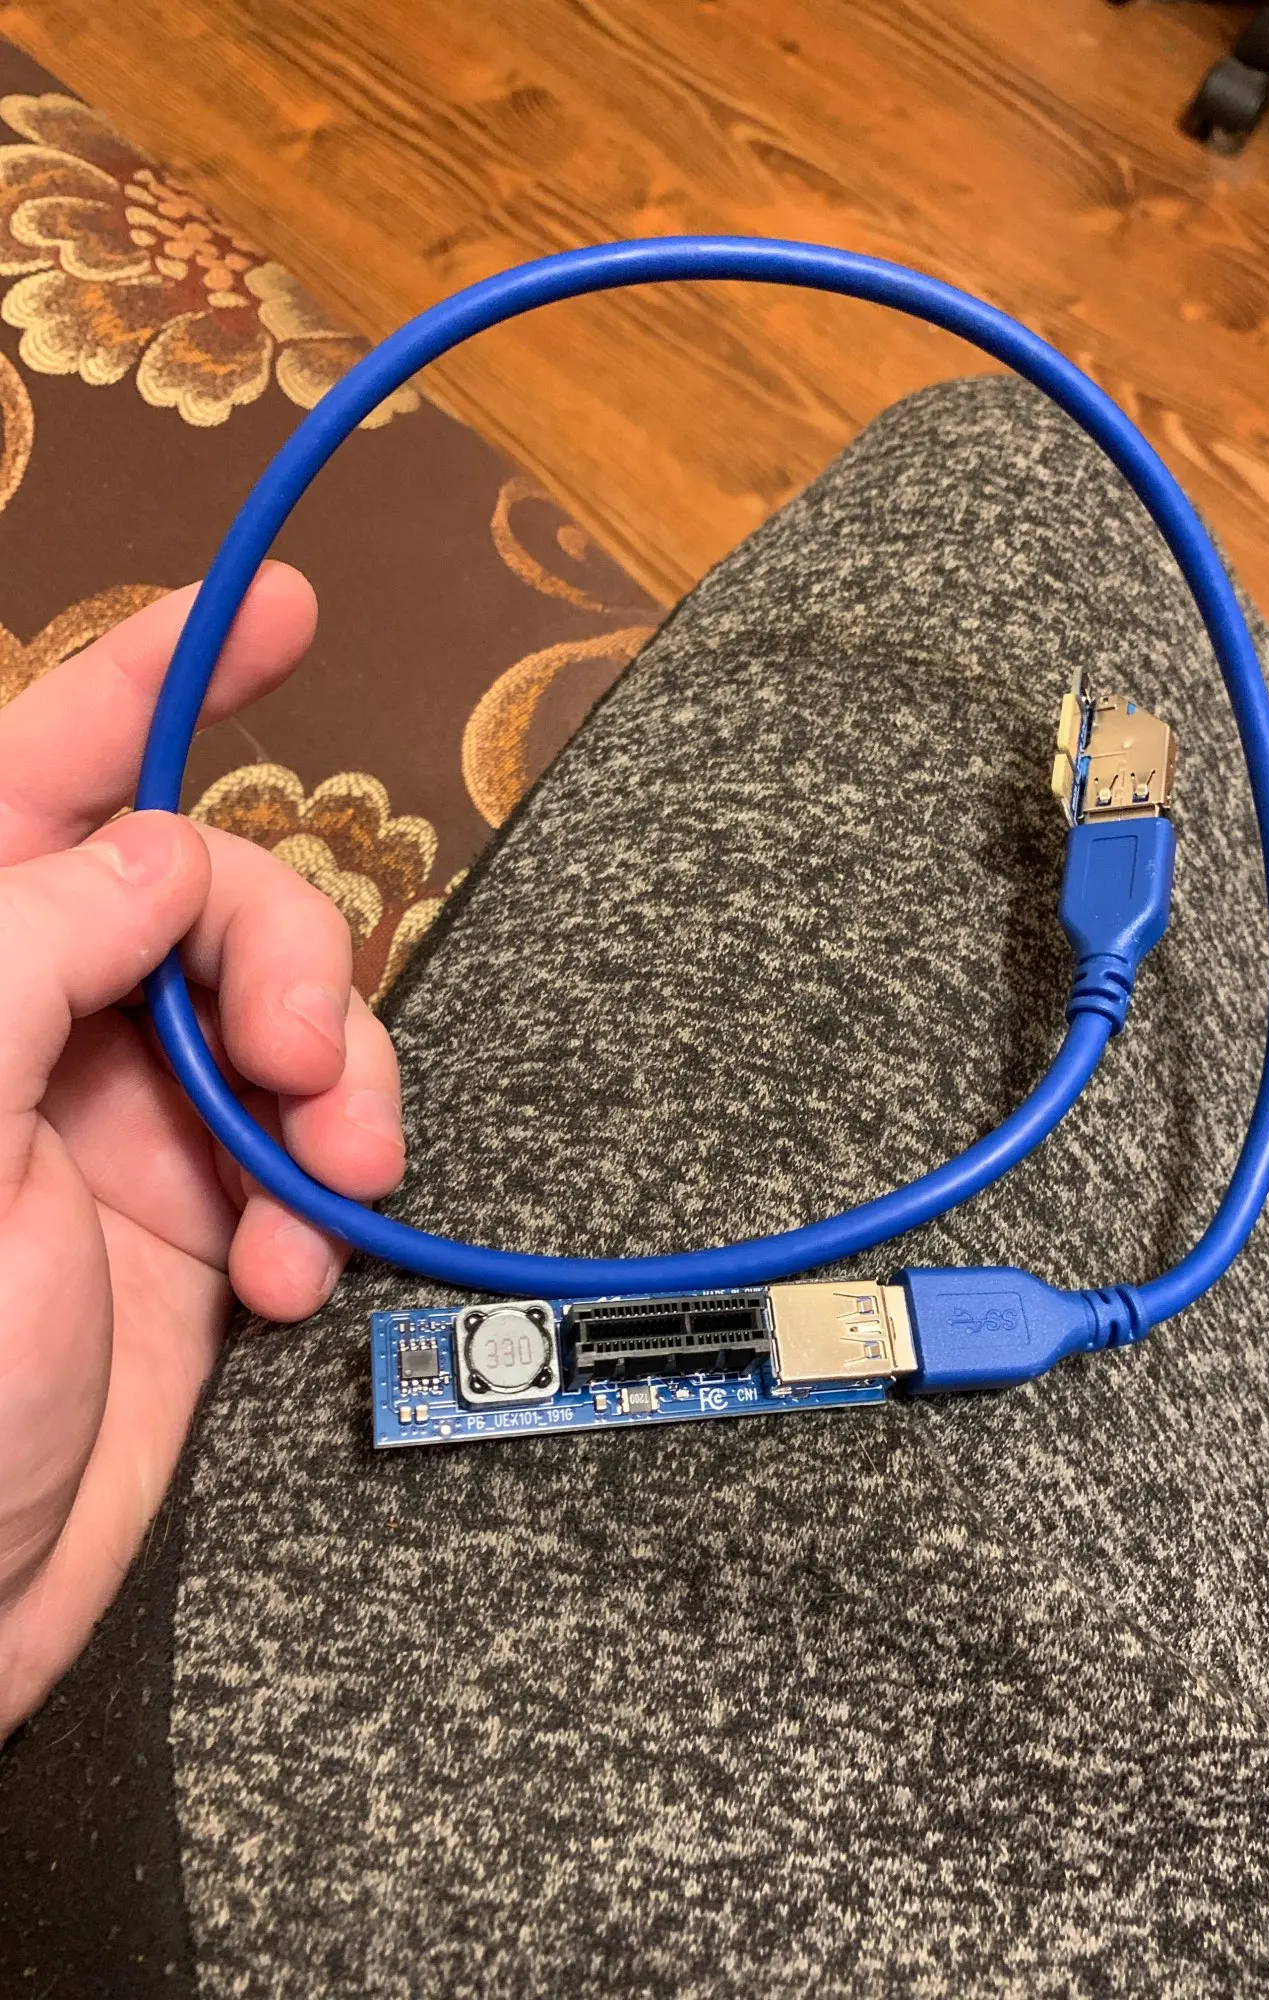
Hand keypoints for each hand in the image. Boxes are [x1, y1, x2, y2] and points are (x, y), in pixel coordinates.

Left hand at [0, 567, 405, 1735]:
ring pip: (282, 1021)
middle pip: (209, 898)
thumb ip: (37, 942)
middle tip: (289, 1054)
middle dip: (281, 953)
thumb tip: (160, 856)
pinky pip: (308, 1154)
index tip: (274, 609)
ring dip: (333, 1081)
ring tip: (323, 1172)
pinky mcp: (196, 1227)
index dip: (155, 677)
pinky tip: (287, 1263)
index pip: (41, 772)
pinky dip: (327, 1195)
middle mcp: (31, 1027)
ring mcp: (119, 1129)